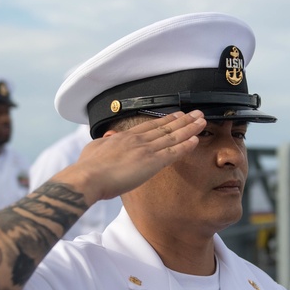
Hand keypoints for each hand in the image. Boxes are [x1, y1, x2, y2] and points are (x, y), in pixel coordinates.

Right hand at [57, 111, 205, 204]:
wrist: (88, 177)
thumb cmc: (87, 168)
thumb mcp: (92, 149)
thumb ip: (102, 143)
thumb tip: (104, 139)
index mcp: (123, 137)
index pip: (149, 126)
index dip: (165, 120)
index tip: (176, 115)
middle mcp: (137, 140)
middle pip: (165, 127)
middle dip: (182, 119)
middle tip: (196, 113)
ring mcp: (145, 149)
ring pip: (173, 136)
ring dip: (189, 128)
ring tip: (202, 121)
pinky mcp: (151, 162)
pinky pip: (173, 152)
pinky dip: (186, 145)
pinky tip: (196, 140)